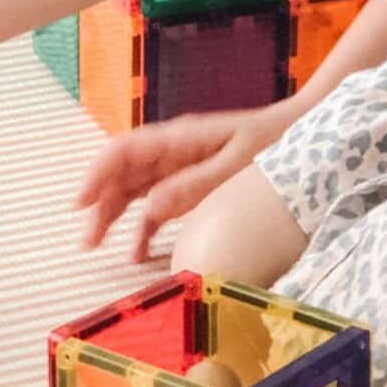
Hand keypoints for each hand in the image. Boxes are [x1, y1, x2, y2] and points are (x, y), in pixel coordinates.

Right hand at [74, 94, 310, 264]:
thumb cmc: (276, 144)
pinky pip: (159, 206)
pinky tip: (137, 253)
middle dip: (100, 203)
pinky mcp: (194, 186)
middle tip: (86, 240)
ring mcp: (182, 168)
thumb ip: (194, 185)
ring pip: (134, 190)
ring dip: (113, 215)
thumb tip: (151, 206)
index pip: (123, 150)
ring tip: (95, 246)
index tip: (80, 203)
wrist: (306, 134)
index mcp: (180, 138)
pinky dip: (144, 227)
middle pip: (123, 173)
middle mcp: (174, 151)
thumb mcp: (238, 165)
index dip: (97, 175)